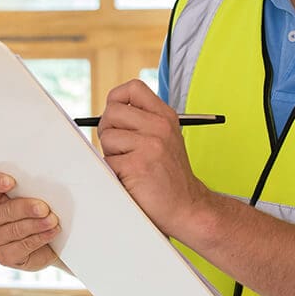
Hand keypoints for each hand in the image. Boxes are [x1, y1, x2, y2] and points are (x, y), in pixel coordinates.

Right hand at [0, 172, 61, 270]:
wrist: (43, 244)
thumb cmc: (33, 215)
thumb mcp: (30, 199)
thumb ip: (30, 192)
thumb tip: (44, 189)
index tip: (10, 182)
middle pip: (5, 210)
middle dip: (26, 208)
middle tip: (44, 208)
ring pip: (16, 229)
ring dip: (37, 224)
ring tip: (52, 220)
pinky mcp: (3, 256)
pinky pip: (22, 246)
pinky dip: (40, 238)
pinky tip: (51, 232)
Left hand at [96, 79, 210, 237]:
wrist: (187, 207)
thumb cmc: (169, 175)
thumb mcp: (165, 138)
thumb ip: (143, 122)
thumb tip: (108, 113)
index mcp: (165, 116)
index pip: (133, 88)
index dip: (117, 99)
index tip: (116, 116)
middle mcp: (159, 126)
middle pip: (112, 112)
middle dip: (108, 131)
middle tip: (121, 149)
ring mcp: (149, 145)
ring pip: (107, 137)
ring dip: (111, 154)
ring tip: (130, 166)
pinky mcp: (136, 165)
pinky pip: (107, 162)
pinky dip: (113, 173)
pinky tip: (131, 179)